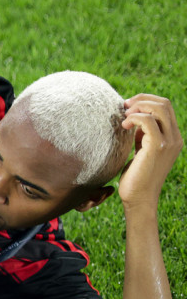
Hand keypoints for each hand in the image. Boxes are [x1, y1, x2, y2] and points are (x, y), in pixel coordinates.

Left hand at [118, 95, 181, 209]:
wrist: (138, 198)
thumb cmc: (135, 176)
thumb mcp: (142, 150)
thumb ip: (143, 135)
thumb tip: (133, 118)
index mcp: (173, 137)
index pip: (165, 107)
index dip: (145, 101)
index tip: (127, 107)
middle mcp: (175, 138)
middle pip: (164, 103)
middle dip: (141, 100)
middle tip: (123, 107)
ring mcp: (169, 142)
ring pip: (159, 108)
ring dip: (138, 107)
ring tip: (124, 117)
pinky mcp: (157, 147)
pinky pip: (148, 121)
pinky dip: (134, 118)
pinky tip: (123, 127)